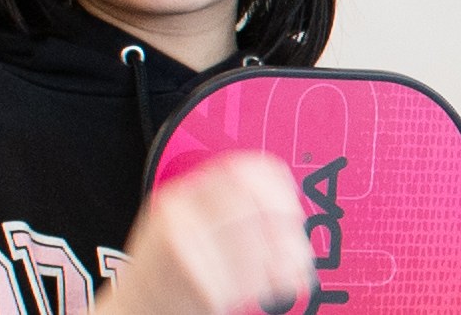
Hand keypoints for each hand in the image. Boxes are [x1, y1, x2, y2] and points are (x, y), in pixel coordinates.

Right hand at [96, 152, 315, 313]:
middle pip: (255, 207)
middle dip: (286, 221)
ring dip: (289, 255)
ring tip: (296, 265)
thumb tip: (284, 203)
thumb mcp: (180, 223)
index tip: (290, 197)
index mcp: (179, 198)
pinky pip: (254, 280)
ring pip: (260, 244)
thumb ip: (223, 205)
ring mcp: (189, 254)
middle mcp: (181, 220)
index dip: (273, 183)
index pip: (238, 171)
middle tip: (297, 236)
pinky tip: (282, 285)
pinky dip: (279, 282)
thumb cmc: (163, 273)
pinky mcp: (202, 290)